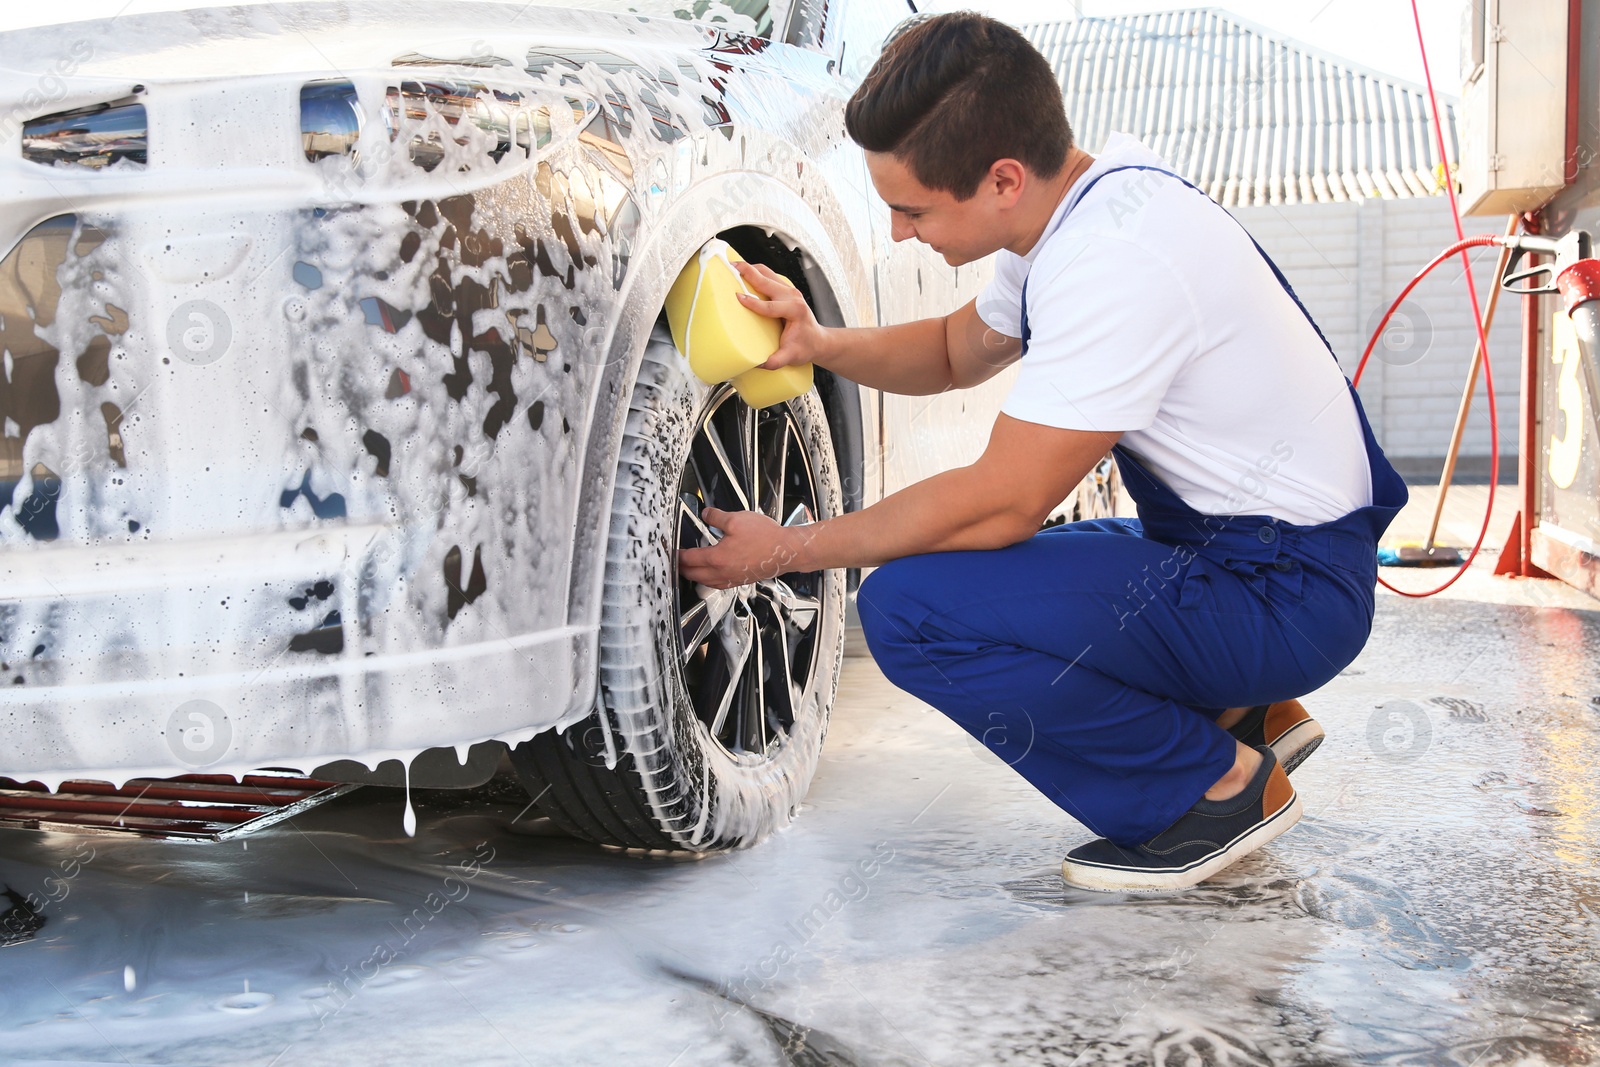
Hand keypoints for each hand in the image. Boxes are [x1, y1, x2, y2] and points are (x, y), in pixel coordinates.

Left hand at [678, 507, 803, 588]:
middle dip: (682, 568)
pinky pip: (718, 584)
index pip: (689, 559)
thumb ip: (716, 517)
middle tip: (676, 562)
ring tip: (690, 568)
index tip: (673, 551)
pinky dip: (709, 580)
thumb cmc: (766, 538)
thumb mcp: (736, 520)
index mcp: (717, 558)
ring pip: (705, 582)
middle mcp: (722, 573)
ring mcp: (732, 579)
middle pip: (693, 575)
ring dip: (694, 576)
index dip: (678, 555)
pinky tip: (712, 574)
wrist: (786, 551)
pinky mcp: (740, 580)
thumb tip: (706, 514)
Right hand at [733, 261, 828, 369]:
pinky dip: (756, 272)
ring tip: (734, 266)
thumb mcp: (792, 356)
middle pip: (767, 280)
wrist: (818, 341)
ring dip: (751, 269)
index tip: (738, 297)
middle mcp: (793, 297)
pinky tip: (745, 273)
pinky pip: (769, 276)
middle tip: (731, 266)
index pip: (770, 306)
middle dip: (748, 272)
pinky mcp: (785, 290)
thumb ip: (777, 361)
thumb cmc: (806, 347)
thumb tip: (759, 364)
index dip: (753, 302)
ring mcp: (789, 291)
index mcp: (795, 310)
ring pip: (767, 273)